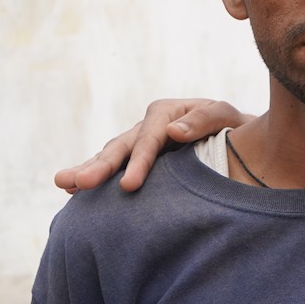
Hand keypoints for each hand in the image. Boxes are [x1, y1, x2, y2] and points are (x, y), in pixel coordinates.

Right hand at [53, 99, 249, 192]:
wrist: (241, 140)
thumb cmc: (237, 129)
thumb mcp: (228, 118)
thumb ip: (205, 119)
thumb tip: (174, 131)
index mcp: (167, 112)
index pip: (149, 139)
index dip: (138, 162)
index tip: (128, 186)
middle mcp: (148, 125)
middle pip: (120, 146)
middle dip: (99, 167)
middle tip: (78, 183)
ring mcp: (140, 142)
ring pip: (110, 156)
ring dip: (87, 170)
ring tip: (63, 183)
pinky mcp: (138, 159)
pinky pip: (114, 168)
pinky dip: (96, 177)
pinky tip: (73, 190)